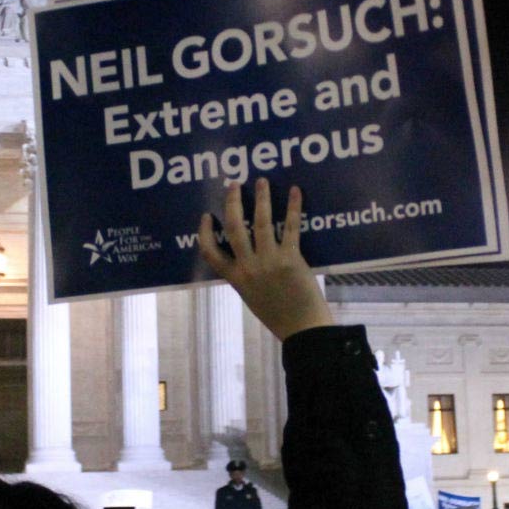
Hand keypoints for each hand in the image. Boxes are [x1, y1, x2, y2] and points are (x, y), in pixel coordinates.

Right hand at [199, 179, 333, 340]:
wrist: (302, 328)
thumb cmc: (277, 315)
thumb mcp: (251, 297)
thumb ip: (244, 277)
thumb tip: (243, 257)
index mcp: (236, 278)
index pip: (210, 252)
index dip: (205, 232)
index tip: (207, 215)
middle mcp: (249, 267)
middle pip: (235, 227)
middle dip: (232, 203)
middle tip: (234, 185)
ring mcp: (269, 262)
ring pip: (260, 222)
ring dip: (261, 198)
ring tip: (260, 181)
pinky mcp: (291, 259)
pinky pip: (290, 227)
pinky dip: (293, 207)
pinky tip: (295, 191)